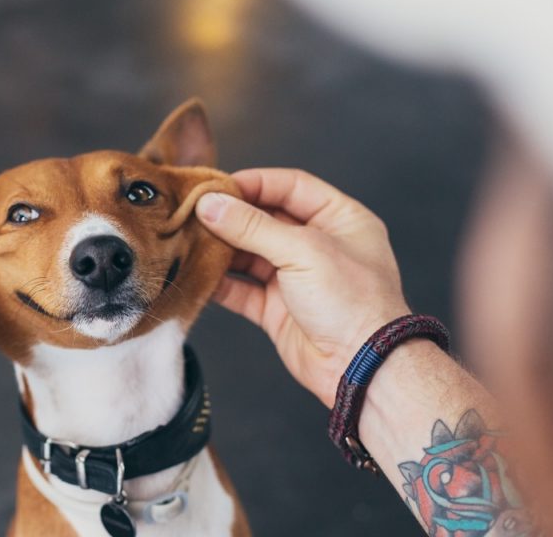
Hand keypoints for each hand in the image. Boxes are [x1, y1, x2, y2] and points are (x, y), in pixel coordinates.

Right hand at [196, 169, 409, 407]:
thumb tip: (211, 205)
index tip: (218, 185)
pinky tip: (197, 274)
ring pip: (250, 254)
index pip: (292, 187)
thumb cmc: (353, 303)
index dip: (255, 183)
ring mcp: (297, 278)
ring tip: (190, 241)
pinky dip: (220, 283)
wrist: (362, 367)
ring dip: (221, 249)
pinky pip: (242, 289)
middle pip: (266, 219)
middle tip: (196, 212)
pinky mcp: (278, 309)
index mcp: (340, 219)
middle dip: (231, 216)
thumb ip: (252, 226)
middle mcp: (318, 245)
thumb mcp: (303, 250)